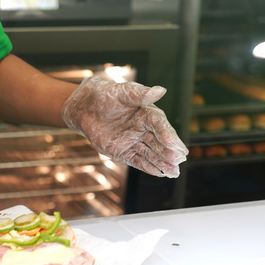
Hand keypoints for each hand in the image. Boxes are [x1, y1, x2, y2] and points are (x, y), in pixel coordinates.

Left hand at [62, 77, 187, 177]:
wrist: (84, 107)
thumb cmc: (105, 94)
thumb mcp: (122, 92)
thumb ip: (140, 94)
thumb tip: (161, 90)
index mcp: (146, 113)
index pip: (160, 125)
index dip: (167, 135)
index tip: (173, 144)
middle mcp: (143, 129)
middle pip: (159, 142)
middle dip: (169, 152)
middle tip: (179, 161)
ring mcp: (133, 141)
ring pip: (151, 154)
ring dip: (162, 163)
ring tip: (174, 172)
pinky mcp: (123, 152)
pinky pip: (137, 161)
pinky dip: (148, 167)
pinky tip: (159, 173)